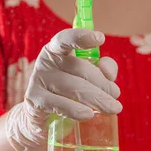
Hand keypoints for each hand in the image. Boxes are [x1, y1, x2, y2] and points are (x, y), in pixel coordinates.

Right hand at [6, 29, 121, 150]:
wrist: (43, 114)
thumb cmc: (70, 89)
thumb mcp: (90, 76)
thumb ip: (103, 69)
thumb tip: (109, 74)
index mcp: (58, 48)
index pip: (67, 38)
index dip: (82, 36)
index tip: (100, 38)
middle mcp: (46, 60)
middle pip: (80, 68)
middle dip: (102, 83)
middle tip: (116, 95)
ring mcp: (38, 79)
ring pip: (73, 87)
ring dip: (96, 98)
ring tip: (112, 108)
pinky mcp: (35, 99)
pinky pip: (59, 104)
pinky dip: (75, 110)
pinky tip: (88, 114)